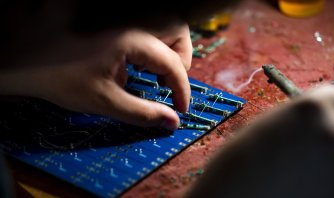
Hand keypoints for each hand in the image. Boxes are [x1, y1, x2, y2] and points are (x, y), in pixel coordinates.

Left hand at [0, 21, 191, 130]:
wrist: (24, 58)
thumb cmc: (61, 79)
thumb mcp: (104, 101)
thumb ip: (143, 113)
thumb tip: (173, 123)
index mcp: (132, 39)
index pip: (173, 63)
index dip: (182, 89)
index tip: (181, 110)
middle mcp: (131, 23)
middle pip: (176, 31)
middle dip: (180, 60)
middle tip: (167, 84)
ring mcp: (123, 20)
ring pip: (162, 27)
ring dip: (166, 51)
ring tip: (151, 75)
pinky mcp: (114, 22)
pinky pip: (145, 29)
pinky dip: (149, 47)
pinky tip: (134, 64)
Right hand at [187, 85, 333, 197]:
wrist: (229, 196)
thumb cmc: (238, 162)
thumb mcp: (269, 125)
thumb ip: (301, 121)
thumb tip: (318, 125)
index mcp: (311, 110)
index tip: (330, 116)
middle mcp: (333, 136)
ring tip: (301, 170)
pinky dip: (329, 183)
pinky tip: (300, 185)